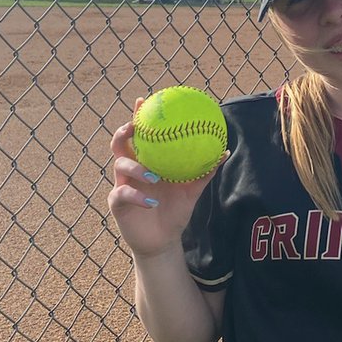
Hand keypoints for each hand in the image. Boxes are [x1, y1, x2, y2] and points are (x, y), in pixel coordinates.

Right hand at [107, 101, 225, 259]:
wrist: (164, 240)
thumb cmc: (175, 211)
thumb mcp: (191, 191)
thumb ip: (204, 171)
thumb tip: (224, 152)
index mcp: (147, 161)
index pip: (140, 135)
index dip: (138, 116)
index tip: (142, 101)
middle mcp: (131, 169)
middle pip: (120, 143)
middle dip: (124, 131)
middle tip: (135, 127)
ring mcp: (122, 183)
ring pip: (120, 165)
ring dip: (137, 168)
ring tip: (154, 175)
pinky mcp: (117, 203)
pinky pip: (123, 193)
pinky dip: (138, 196)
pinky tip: (151, 201)